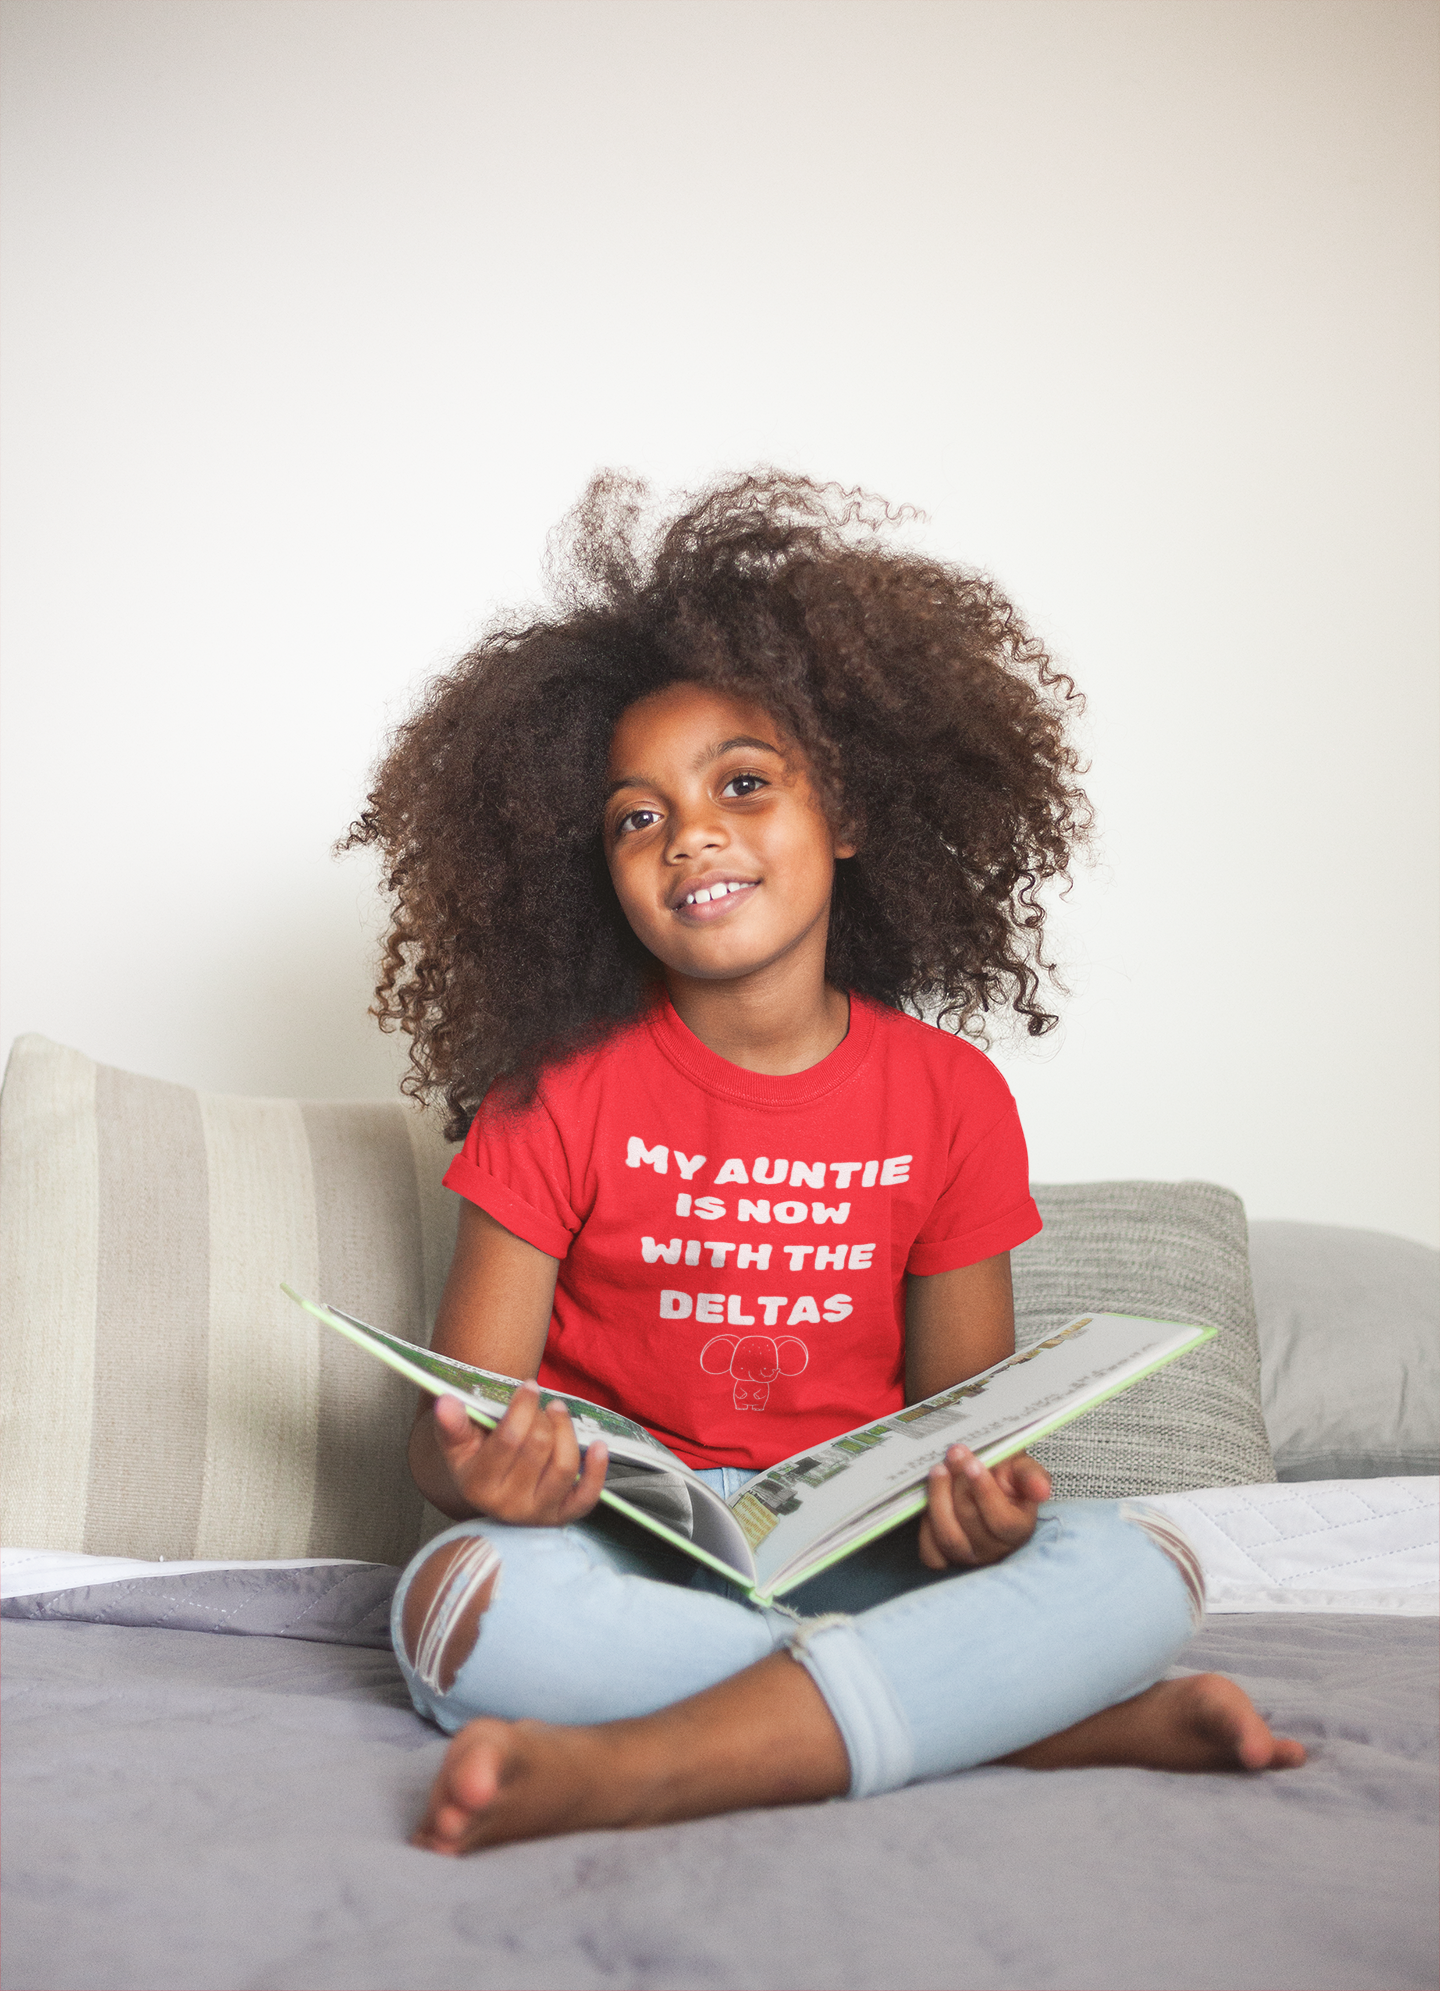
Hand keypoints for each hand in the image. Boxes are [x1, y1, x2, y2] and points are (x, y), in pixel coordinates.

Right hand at [428, 1383, 607, 1525]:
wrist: (495, 1498)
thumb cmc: (479, 1463)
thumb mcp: (459, 1447)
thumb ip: (453, 1425)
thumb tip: (446, 1401)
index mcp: (479, 1486)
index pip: (509, 1440)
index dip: (523, 1408)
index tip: (530, 1386)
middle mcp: (508, 1505)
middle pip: (538, 1447)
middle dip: (544, 1416)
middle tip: (543, 1403)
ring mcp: (538, 1513)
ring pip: (563, 1466)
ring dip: (566, 1430)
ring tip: (559, 1411)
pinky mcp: (563, 1517)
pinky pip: (587, 1496)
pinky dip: (597, 1470)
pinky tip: (599, 1446)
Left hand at [917, 1448, 1050, 1569]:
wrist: (984, 1482)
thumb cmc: (1005, 1478)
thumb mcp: (1023, 1470)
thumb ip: (1032, 1477)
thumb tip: (1042, 1491)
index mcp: (1019, 1530)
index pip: (1003, 1521)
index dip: (985, 1492)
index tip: (973, 1463)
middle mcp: (995, 1550)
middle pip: (971, 1522)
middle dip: (959, 1484)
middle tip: (953, 1454)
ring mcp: (969, 1557)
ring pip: (949, 1537)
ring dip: (940, 1499)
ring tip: (938, 1470)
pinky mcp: (944, 1559)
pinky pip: (930, 1551)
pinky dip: (926, 1524)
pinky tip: (929, 1496)